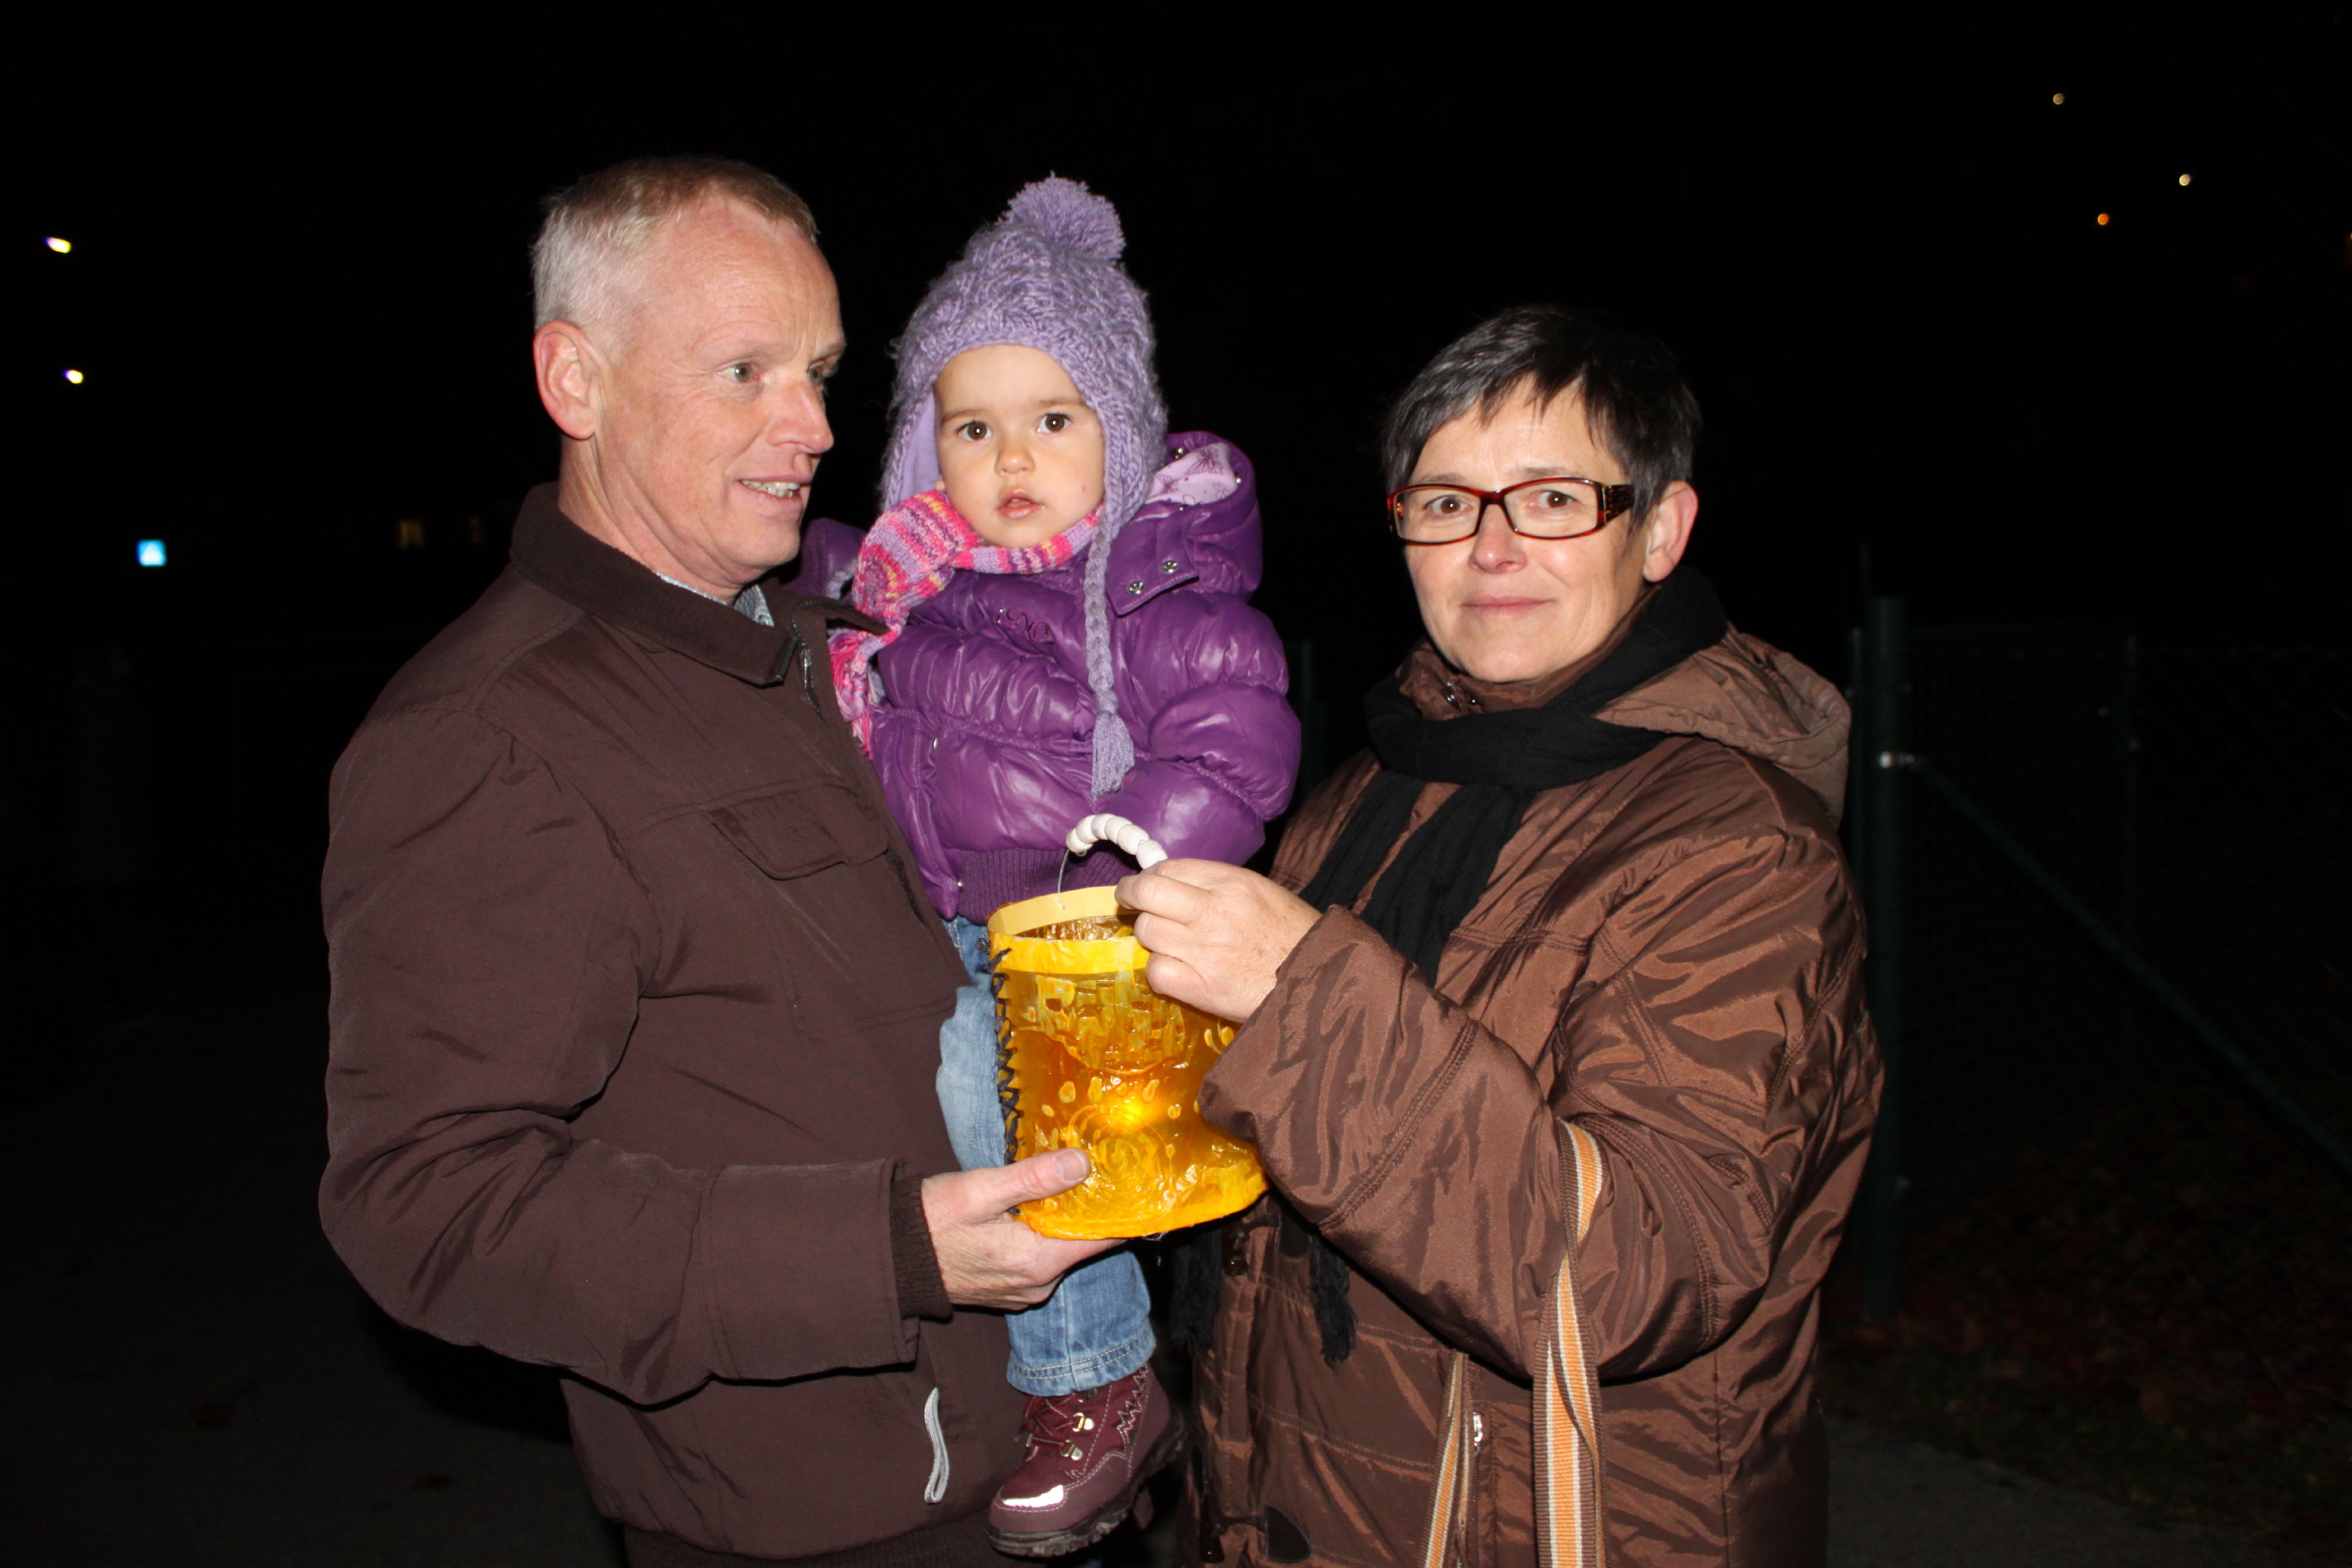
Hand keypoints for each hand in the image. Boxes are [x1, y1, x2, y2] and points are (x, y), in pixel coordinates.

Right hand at [923, 1151, 1115, 1308]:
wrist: (891, 1257)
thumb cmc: (931, 1220)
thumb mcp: (981, 1190)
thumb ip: (1033, 1178)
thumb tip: (1082, 1163)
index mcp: (1037, 1262)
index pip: (1101, 1239)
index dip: (1116, 1208)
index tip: (1126, 1178)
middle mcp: (1037, 1285)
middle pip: (1082, 1243)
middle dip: (1087, 1208)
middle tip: (1093, 1166)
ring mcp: (1023, 1292)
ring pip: (1060, 1251)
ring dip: (1062, 1221)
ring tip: (1062, 1181)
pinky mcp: (1009, 1290)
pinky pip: (1040, 1261)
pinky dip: (1042, 1236)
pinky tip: (1032, 1208)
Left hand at [1115, 858, 1320, 1022]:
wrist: (1322, 983)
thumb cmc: (1294, 936)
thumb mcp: (1262, 892)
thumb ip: (1216, 885)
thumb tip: (1173, 884)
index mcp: (1232, 882)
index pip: (1168, 867)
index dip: (1149, 876)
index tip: (1145, 886)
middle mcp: (1214, 911)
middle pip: (1147, 894)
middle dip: (1132, 897)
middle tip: (1130, 903)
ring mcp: (1205, 950)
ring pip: (1148, 933)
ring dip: (1152, 938)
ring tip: (1171, 944)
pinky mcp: (1201, 987)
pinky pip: (1156, 972)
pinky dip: (1161, 972)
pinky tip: (1178, 971)